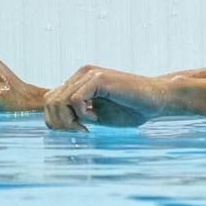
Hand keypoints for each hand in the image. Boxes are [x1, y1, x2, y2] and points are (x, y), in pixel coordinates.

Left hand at [43, 65, 169, 130]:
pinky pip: (75, 100)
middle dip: (60, 122)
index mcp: (79, 81)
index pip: (50, 101)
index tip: (77, 131)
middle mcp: (81, 74)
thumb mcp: (97, 114)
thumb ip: (77, 115)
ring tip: (86, 127)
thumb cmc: (131, 108)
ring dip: (68, 120)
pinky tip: (94, 118)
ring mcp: (89, 74)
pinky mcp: (99, 79)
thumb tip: (55, 124)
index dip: (57, 120)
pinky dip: (81, 114)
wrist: (156, 100)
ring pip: (58, 101)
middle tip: (80, 131)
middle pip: (49, 101)